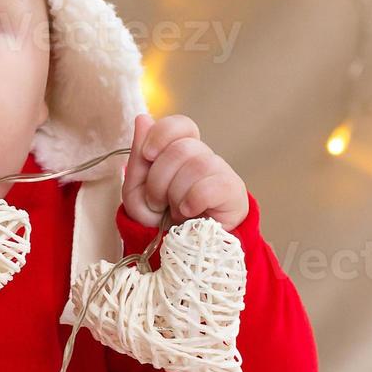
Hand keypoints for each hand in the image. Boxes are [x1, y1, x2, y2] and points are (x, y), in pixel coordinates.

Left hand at [121, 114, 249, 231]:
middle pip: (181, 149)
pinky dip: (192, 202)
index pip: (181, 124)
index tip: (148, 155)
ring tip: (176, 213)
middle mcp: (203, 157)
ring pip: (196, 165)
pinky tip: (190, 213)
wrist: (182, 253)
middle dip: (159, 181)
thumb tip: (143, 118)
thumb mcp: (137, 192)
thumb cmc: (160, 220)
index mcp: (181, 151)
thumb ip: (137, 158)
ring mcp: (221, 172)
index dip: (162, 134)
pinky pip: (209, 186)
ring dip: (175, 195)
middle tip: (158, 204)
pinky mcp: (233, 192)